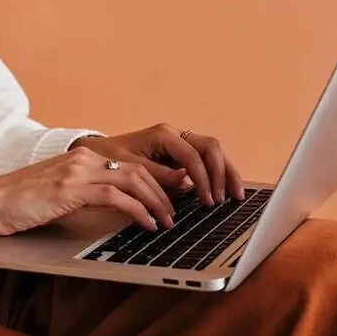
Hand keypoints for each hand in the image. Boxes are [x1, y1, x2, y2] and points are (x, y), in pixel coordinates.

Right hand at [0, 146, 180, 236]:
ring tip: (167, 221)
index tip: (174, 197)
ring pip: (133, 179)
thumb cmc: (21, 202)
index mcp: (83, 157)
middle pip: (139, 169)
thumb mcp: (61, 192)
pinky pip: (116, 196)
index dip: (158, 180)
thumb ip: (87, 191)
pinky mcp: (71, 188)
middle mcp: (84, 158)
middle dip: (164, 191)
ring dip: (156, 202)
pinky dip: (137, 210)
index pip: (132, 164)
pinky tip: (146, 224)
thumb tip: (119, 204)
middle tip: (177, 212)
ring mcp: (77, 171)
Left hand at [69, 124, 244, 207]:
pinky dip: (217, 174)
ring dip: (226, 172)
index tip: (208, 200)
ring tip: (236, 195)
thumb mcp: (129, 167)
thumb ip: (156, 173)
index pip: (192, 155)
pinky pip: (206, 160)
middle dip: (223, 172)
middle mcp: (176, 134)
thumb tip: (184, 180)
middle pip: (211, 147)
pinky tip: (225, 190)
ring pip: (213, 151)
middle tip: (228, 197)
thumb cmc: (111, 158)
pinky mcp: (181, 153)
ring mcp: (181, 142)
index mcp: (163, 135)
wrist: (99, 152)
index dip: (203, 178)